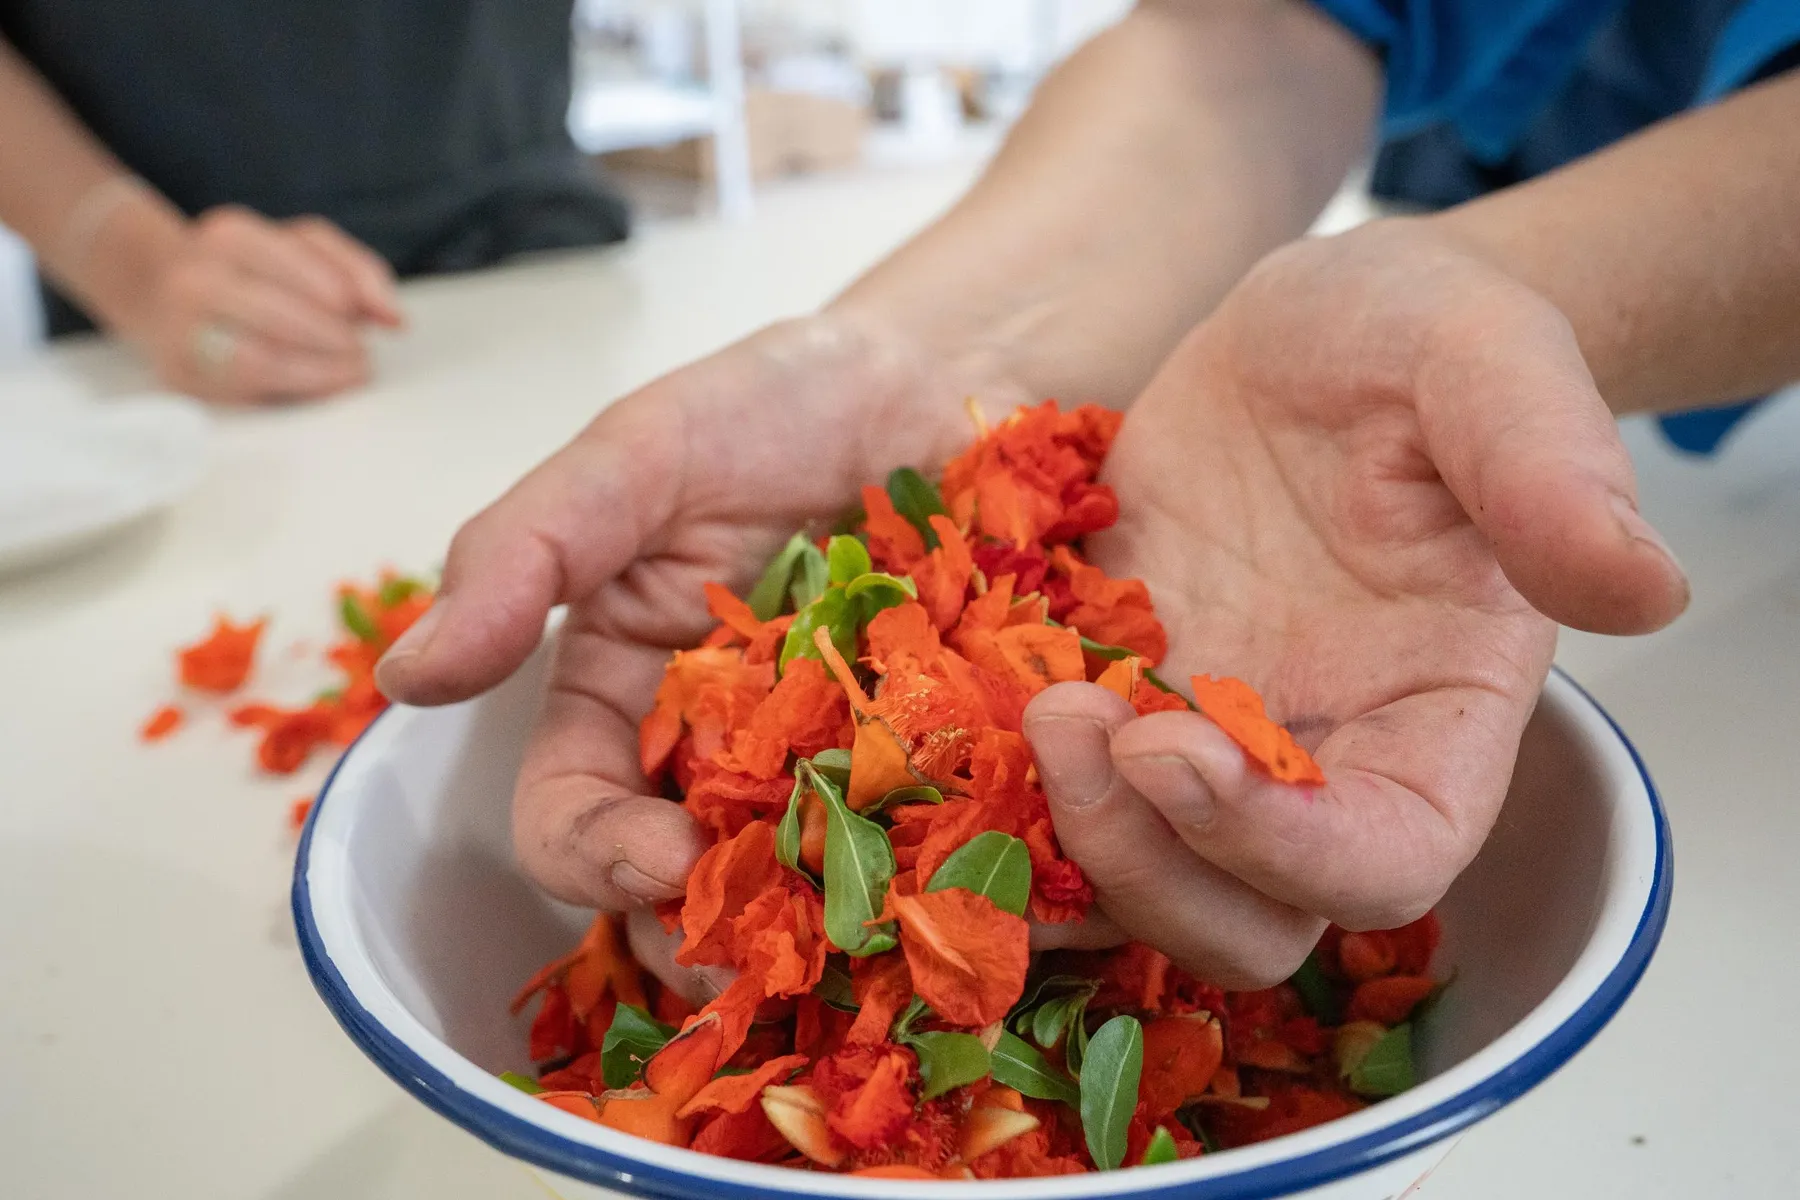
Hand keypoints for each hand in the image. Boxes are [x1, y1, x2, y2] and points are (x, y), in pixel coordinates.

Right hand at [122, 205, 401, 403]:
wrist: (154, 290)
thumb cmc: (247, 272)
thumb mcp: (298, 249)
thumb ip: (352, 269)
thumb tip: (393, 317)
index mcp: (233, 234)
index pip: (308, 269)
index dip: (353, 298)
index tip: (379, 321)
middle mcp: (199, 275)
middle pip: (285, 315)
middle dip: (337, 341)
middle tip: (361, 355)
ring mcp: (181, 326)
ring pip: (264, 357)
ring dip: (322, 372)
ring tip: (347, 372)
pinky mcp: (181, 373)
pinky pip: (247, 388)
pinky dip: (294, 389)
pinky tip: (315, 386)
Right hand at [375, 313, 1021, 984]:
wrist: (934, 375)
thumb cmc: (771, 404)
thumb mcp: (638, 454)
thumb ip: (527, 552)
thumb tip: (407, 675)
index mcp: (624, 696)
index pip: (570, 816)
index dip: (595, 858)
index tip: (659, 862)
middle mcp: (721, 756)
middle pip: (688, 887)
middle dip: (715, 932)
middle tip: (772, 949)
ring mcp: (834, 772)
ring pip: (810, 894)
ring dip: (831, 933)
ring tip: (878, 940)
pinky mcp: (940, 768)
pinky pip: (935, 847)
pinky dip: (945, 879)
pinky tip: (976, 888)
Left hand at [1022, 220, 1688, 987]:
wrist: (1309, 334)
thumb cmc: (1414, 339)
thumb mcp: (1482, 356)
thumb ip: (1549, 464)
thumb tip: (1645, 584)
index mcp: (1435, 711)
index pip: (1385, 860)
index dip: (1284, 846)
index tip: (1178, 746)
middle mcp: (1320, 756)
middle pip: (1243, 915)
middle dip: (1145, 857)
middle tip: (1071, 720)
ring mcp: (1207, 739)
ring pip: (1140, 882)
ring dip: (1066, 835)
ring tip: (1024, 703)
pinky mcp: (1116, 699)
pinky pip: (1054, 800)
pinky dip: (1000, 788)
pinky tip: (960, 705)